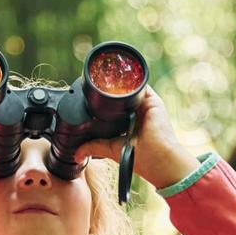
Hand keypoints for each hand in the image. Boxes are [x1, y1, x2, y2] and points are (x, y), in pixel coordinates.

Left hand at [74, 87, 199, 191]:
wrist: (159, 159)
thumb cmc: (142, 159)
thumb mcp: (112, 150)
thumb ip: (94, 147)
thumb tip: (76, 155)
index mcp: (130, 122)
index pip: (115, 106)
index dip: (104, 100)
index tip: (89, 95)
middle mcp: (138, 112)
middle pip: (121, 94)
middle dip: (110, 88)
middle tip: (92, 83)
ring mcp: (146, 105)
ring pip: (129, 88)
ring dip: (118, 81)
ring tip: (103, 75)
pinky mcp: (152, 100)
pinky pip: (140, 84)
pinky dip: (130, 80)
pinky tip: (118, 75)